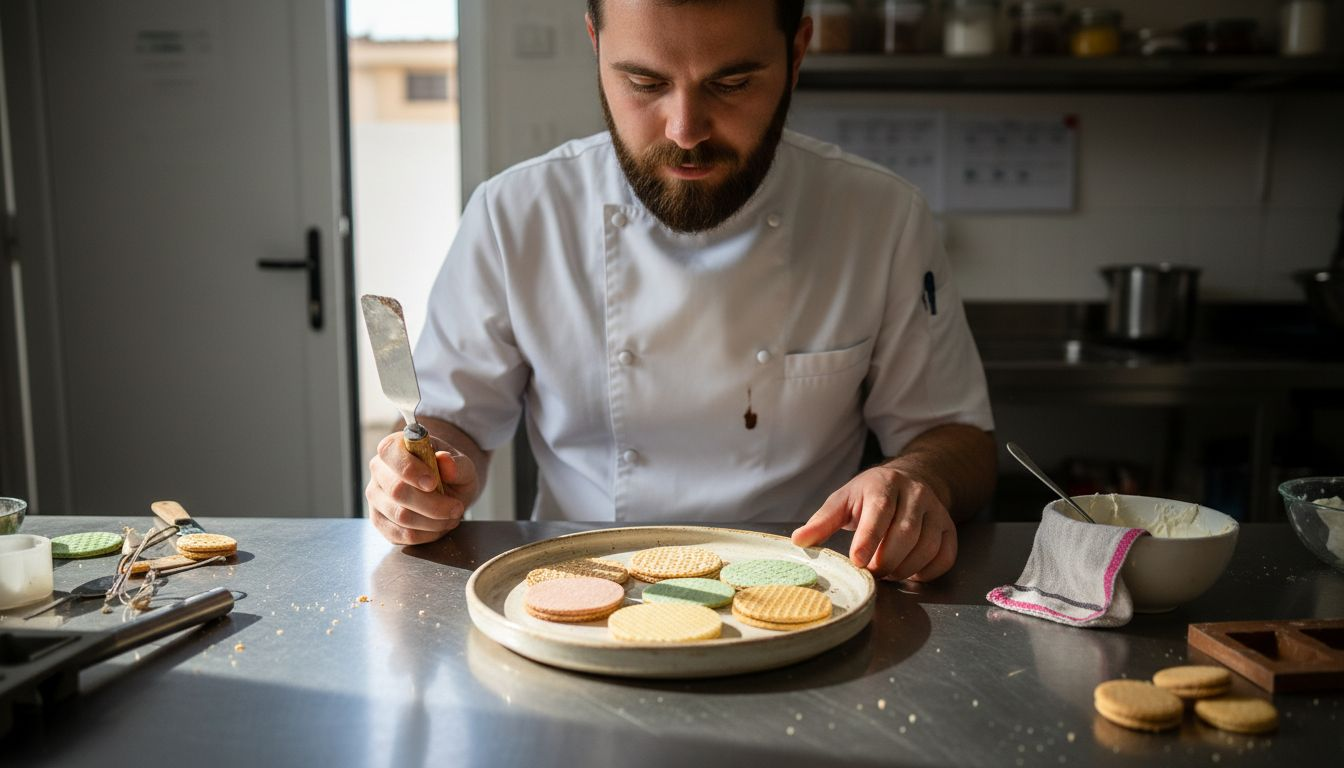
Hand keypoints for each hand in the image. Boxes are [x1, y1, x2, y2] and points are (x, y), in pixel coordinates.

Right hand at [366, 431, 478, 544]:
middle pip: (397, 491)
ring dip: (433, 521)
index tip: (433, 483)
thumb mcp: (463, 465)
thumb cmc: (452, 473)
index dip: (411, 470)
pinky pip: (401, 534)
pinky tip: (440, 527)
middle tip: (457, 507)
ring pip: (400, 515)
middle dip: (432, 504)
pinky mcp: (380, 521)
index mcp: (394, 446)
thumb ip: (457, 463)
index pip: (390, 452)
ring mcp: (376, 497)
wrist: (449, 490)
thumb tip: (445, 461)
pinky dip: (426, 535)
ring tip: (452, 516)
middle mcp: (379, 470)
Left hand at [790, 465, 957, 581]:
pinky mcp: (949, 527)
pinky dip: (927, 572)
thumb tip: (799, 541)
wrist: (910, 480)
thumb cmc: (870, 495)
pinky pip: (945, 556)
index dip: (869, 539)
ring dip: (904, 569)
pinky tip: (909, 573)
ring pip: (927, 547)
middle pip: (905, 534)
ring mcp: (936, 510)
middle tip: (870, 573)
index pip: (880, 512)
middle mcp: (915, 494)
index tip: (858, 561)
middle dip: (885, 561)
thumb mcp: (843, 501)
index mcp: (884, 485)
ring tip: (886, 573)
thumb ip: (822, 521)